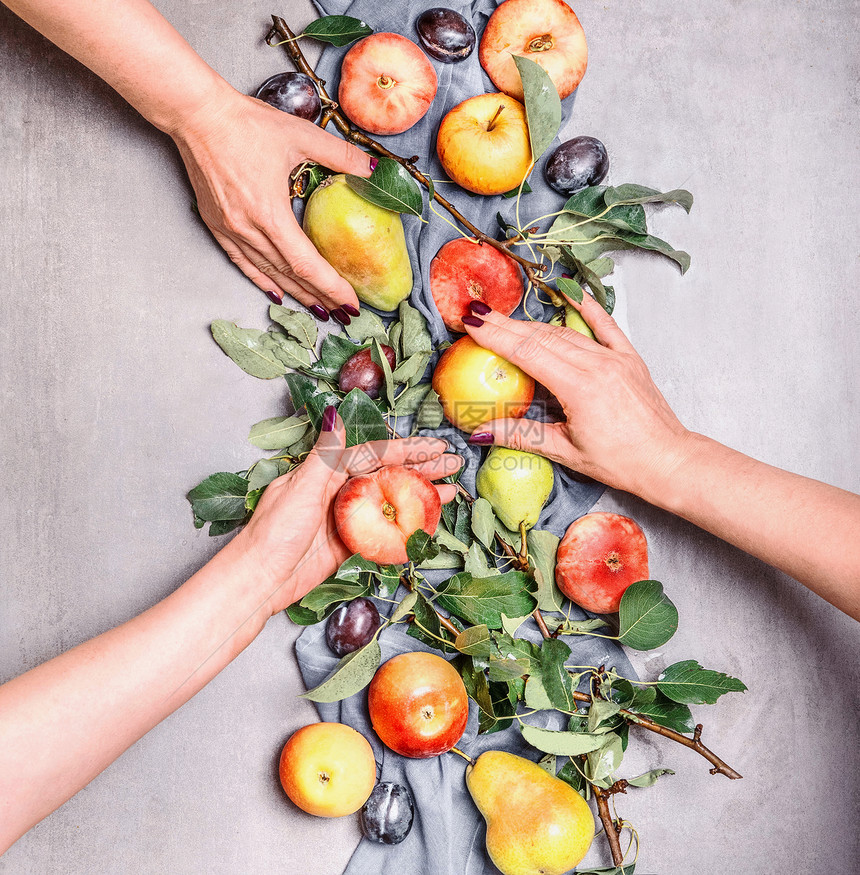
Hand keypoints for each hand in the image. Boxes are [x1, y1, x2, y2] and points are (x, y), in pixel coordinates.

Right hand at [171, 89, 373, 319]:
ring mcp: (229, 230)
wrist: (196, 114)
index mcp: (269, 214)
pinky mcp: (216, 225)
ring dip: (294, 293)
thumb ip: (341, 155)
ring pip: (267, 273)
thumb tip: (373, 169)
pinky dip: (262, 279)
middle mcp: (247, 230)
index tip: (351, 302)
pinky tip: (276, 292)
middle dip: (318, 297)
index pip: (306, 264)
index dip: (331, 287)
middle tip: (343, 313)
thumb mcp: (301, 135)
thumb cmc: (245, 123)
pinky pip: (243, 263)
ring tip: (318, 309)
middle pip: (289, 276)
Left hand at [227, 410, 460, 613]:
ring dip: (420, 495)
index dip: (405, 449)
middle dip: (421, 468)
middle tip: (453, 463)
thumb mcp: (300, 488)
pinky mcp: (349, 542)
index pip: (374, 454)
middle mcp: (338, 490)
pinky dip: (407, 523)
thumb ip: (324, 455)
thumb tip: (335, 415)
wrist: (260, 579)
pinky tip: (428, 520)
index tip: (433, 447)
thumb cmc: (273, 532)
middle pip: (388, 474)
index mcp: (326, 471)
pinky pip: (385, 528)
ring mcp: (346, 517)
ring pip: (391, 500)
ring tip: (451, 490)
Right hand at [462, 294, 692, 499]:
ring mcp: (615, 358)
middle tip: (477, 314)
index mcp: (579, 387)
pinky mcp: (629, 358)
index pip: (528, 352)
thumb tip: (480, 432)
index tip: (472, 322)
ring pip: (565, 332)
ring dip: (532, 324)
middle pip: (541, 337)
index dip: (496, 335)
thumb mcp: (566, 452)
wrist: (668, 461)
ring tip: (505, 319)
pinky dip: (586, 307)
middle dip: (506, 325)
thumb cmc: (620, 462)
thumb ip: (521, 435)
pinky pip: (605, 326)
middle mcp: (597, 364)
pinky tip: (570, 292)